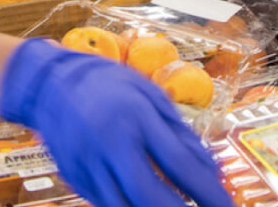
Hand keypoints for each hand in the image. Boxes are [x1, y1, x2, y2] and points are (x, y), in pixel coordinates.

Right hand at [0, 38, 231, 206]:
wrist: (51, 83)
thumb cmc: (105, 83)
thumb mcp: (150, 94)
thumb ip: (179, 132)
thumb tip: (209, 169)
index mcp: (135, 117)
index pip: (178, 163)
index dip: (207, 191)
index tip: (226, 205)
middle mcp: (110, 143)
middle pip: (149, 196)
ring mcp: (89, 164)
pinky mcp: (76, 178)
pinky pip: (108, 204)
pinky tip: (147, 204)